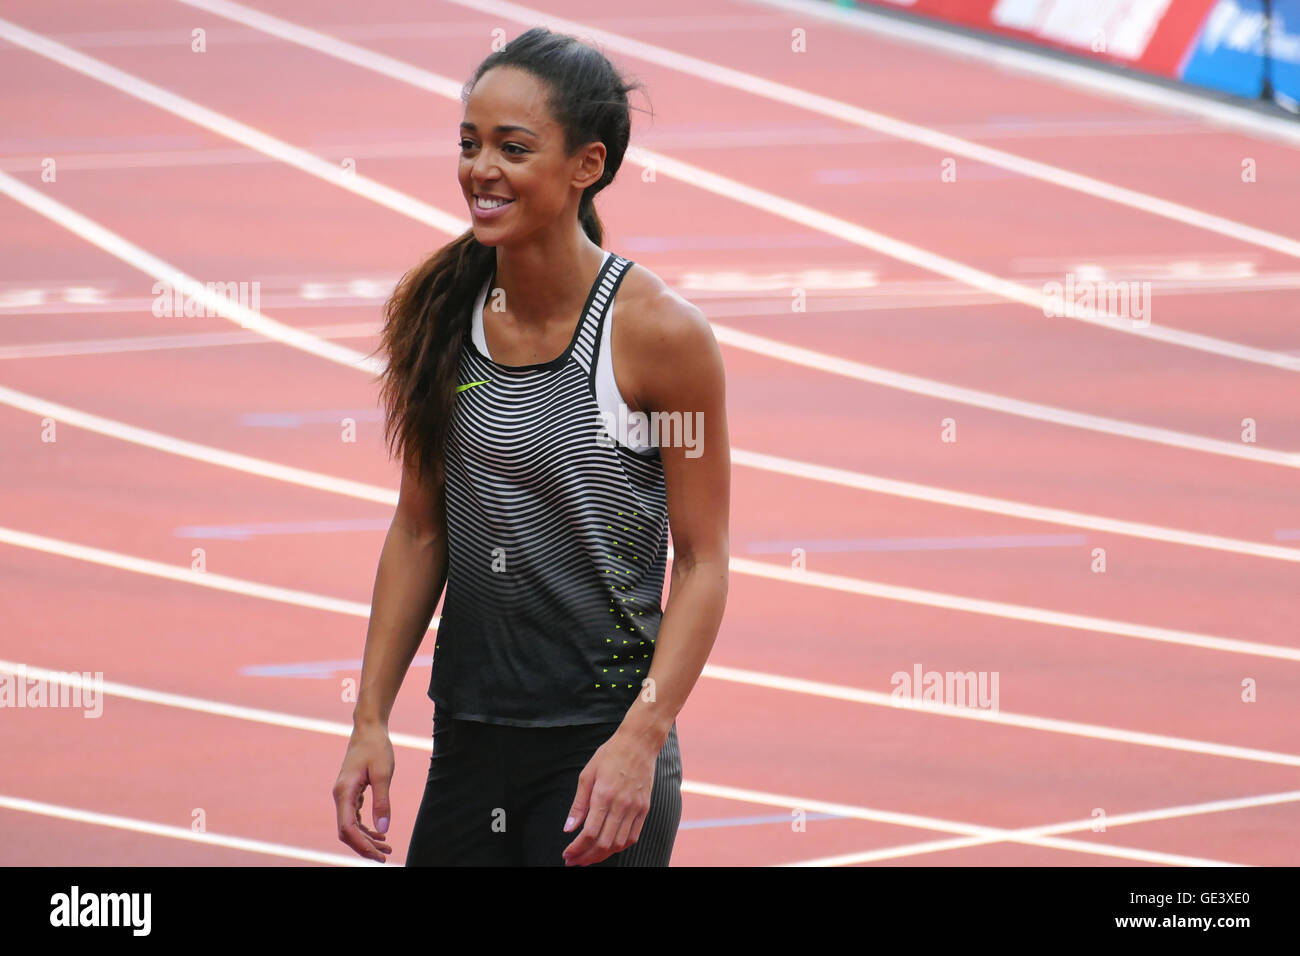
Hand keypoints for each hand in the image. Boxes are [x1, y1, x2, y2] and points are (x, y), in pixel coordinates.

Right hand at [332, 724, 394, 862]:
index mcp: (344, 792)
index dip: (361, 844)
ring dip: (366, 839)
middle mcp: (340, 796)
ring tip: (386, 847)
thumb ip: (383, 802)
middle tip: (384, 857)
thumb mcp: (384, 774)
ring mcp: (344, 795)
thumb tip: (383, 830)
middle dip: (364, 846)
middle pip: (347, 832)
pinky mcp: (351, 792)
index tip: (378, 855)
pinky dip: (365, 828)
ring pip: (351, 826)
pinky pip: (354, 817)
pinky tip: (380, 833)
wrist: (369, 729)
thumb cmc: (376, 748)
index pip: (347, 828)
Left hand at [561, 729, 658, 865]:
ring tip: (588, 858)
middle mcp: (621, 805)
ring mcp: (635, 808)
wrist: (639, 743)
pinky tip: (608, 848)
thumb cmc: (610, 755)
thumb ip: (578, 804)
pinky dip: (620, 847)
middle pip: (603, 843)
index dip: (576, 848)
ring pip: (619, 844)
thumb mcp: (587, 774)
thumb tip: (568, 828)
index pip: (589, 832)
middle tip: (574, 861)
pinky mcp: (645, 808)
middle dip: (586, 857)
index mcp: (603, 795)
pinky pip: (633, 836)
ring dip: (602, 855)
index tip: (566, 854)